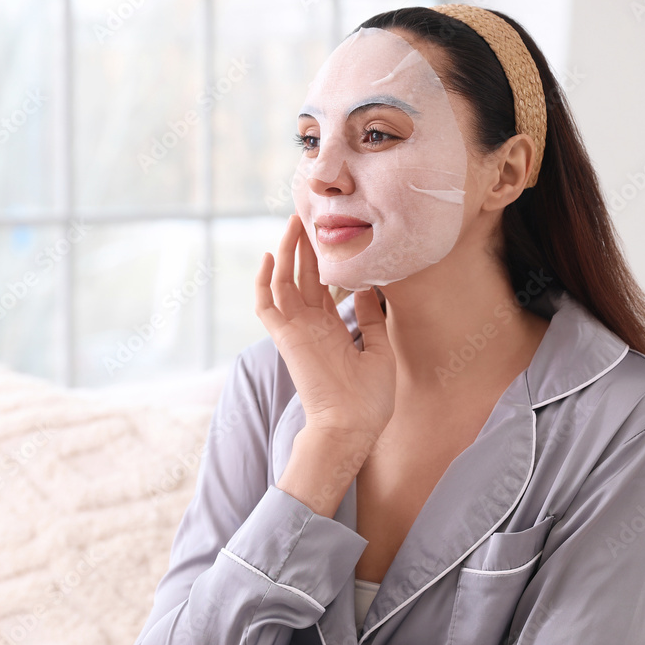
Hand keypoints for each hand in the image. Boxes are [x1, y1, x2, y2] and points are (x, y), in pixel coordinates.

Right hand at [254, 214, 396, 450]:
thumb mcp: (380, 350)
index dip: (323, 261)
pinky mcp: (285, 338)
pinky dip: (264, 282)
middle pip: (302, 277)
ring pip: (283, 283)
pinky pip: (267, 306)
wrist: (353, 427)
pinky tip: (272, 256)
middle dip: (304, 247)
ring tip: (293, 224)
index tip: (328, 236)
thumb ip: (372, 319)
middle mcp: (310, 326)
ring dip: (287, 253)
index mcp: (331, 330)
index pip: (321, 287)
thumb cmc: (370, 400)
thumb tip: (369, 289)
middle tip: (308, 218)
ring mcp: (296, 331)